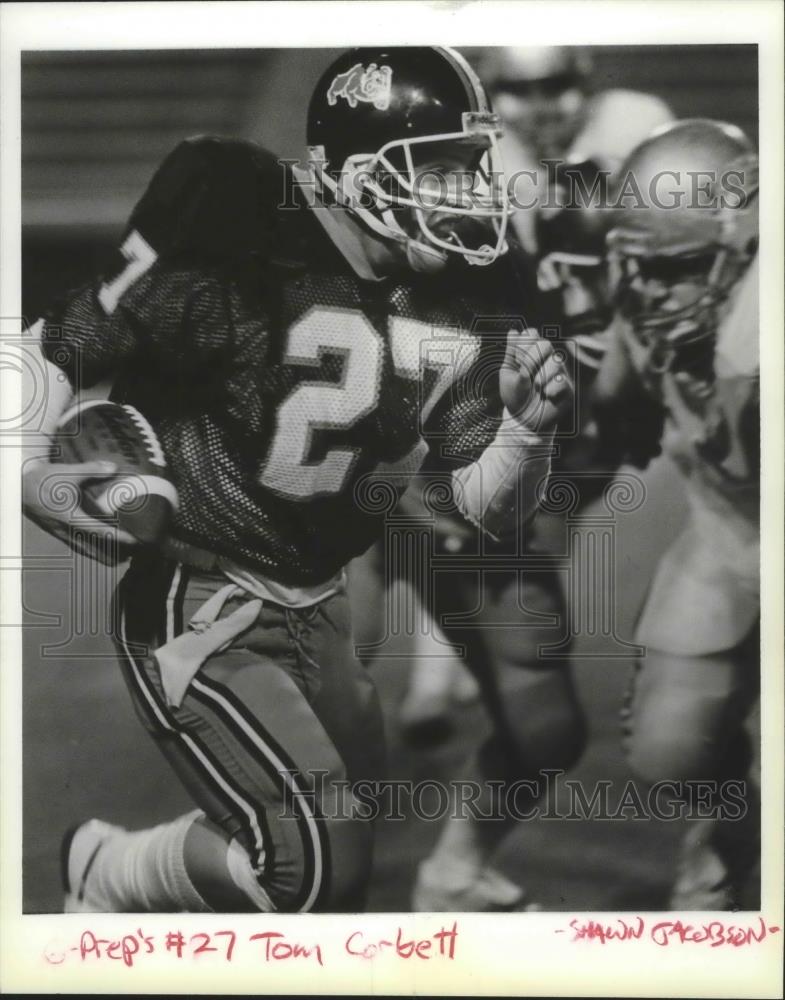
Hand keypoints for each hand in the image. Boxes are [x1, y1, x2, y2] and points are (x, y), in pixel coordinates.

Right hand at [22, 459, 137, 561]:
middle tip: (130, 556)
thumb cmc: (42, 479)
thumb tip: (114, 467)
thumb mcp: (67, 472)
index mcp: (69, 517)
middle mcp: (64, 529)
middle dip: (111, 552)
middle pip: (92, 547)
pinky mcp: (55, 530)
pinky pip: (74, 543)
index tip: (134, 540)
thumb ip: (92, 470)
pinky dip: (88, 548)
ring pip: (82, 548)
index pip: (99, 531)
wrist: (19, 484)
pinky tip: (96, 548)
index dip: (118, 536)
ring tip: (116, 558)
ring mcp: (59, 532)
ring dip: (99, 553)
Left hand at [499, 328, 572, 432]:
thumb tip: (513, 331)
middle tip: (525, 374)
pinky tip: (546, 396)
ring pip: (556, 362)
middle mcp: (547, 359)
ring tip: (536, 388)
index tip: (516, 361)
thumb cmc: (515, 396)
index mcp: (531, 353)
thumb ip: (512, 354)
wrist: (523, 420)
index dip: (524, 345)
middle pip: (546, 344)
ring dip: (541, 377)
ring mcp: (559, 373)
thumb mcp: (508, 375)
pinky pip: (562, 382)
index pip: (532, 334)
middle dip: (532, 360)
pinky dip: (550, 390)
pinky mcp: (568, 388)